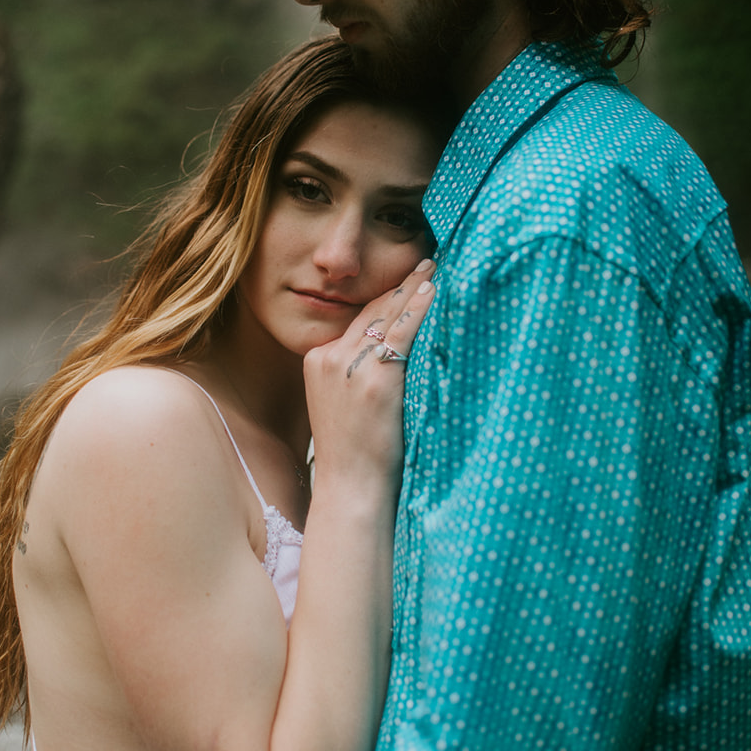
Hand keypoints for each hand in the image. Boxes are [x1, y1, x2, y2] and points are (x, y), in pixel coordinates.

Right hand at [304, 258, 434, 485]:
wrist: (350, 489)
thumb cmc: (355, 455)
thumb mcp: (341, 406)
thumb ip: (355, 376)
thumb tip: (389, 357)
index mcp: (316, 360)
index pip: (354, 318)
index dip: (384, 297)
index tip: (405, 280)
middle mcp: (328, 356)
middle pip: (370, 309)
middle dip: (399, 284)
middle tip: (425, 261)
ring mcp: (350, 366)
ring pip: (386, 314)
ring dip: (413, 287)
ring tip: (434, 267)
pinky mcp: (374, 379)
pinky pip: (400, 331)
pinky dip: (419, 307)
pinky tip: (434, 291)